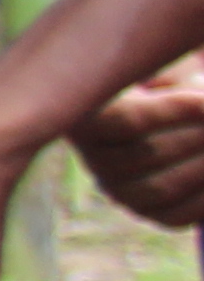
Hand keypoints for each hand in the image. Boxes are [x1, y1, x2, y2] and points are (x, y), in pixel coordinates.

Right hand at [69, 55, 203, 226]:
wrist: (181, 108)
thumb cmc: (175, 75)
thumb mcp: (172, 66)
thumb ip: (180, 79)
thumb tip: (200, 94)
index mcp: (88, 114)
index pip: (126, 121)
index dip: (172, 112)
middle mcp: (94, 158)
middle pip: (149, 156)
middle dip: (201, 136)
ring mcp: (119, 189)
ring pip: (163, 187)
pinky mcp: (148, 210)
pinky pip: (177, 214)